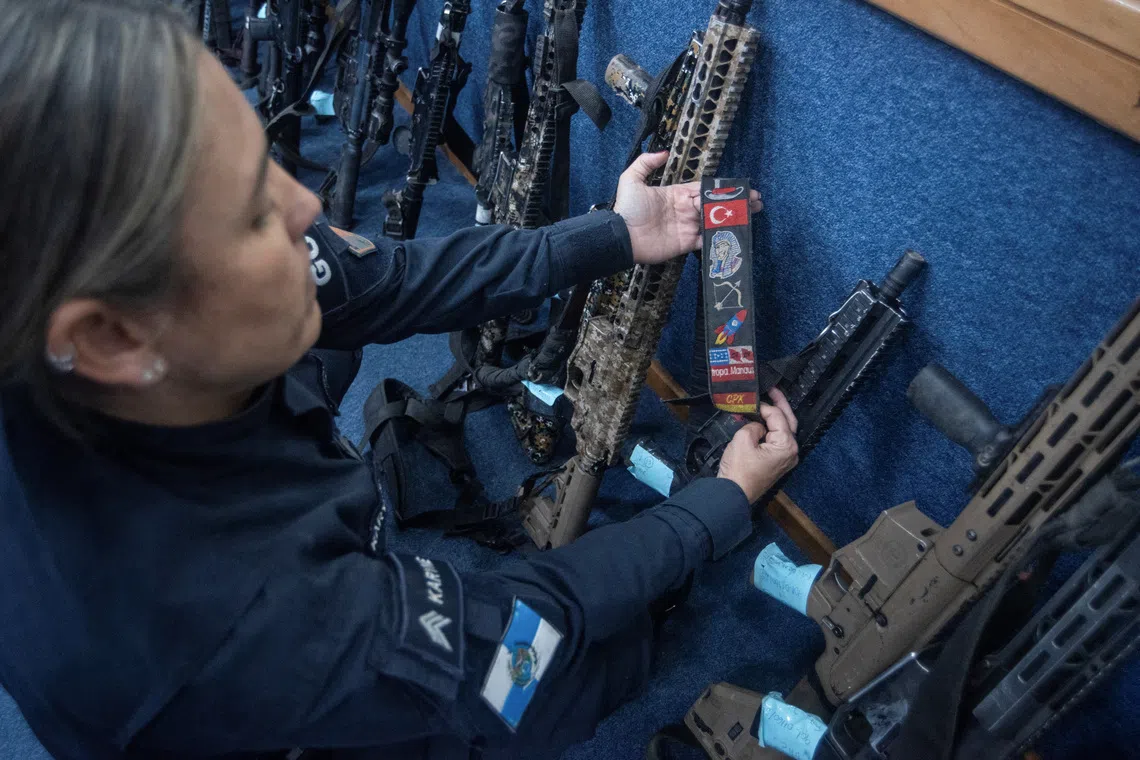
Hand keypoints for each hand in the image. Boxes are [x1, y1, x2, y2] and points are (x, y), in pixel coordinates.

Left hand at [612, 151, 762, 264]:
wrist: (621, 236)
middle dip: (734, 201)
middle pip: (714, 204)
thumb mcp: (631, 179)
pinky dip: (720, 236)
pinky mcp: (685, 243)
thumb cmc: (626, 208)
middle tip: (755, 200)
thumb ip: (646, 163)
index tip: (739, 186)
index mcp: (676, 194)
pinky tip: (737, 231)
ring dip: (733, 217)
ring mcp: (686, 227)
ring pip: (714, 221)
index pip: (703, 188)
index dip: (721, 187)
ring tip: (753, 213)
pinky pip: (705, 239)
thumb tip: (664, 152)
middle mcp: (685, 210)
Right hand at [717, 388, 799, 503]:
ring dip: (774, 418)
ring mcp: (784, 459)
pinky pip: (776, 441)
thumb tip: (757, 425)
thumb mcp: (743, 439)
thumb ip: (754, 425)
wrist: (731, 494)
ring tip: (766, 404)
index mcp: (786, 446)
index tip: (753, 400)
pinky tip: (761, 422)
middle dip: (780, 405)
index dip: (765, 406)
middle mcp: (790, 452)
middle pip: (788, 422)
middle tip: (773, 390)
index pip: (778, 417)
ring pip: (783, 431)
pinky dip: (769, 430)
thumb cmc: (738, 472)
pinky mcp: (775, 463)